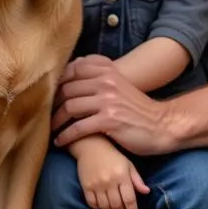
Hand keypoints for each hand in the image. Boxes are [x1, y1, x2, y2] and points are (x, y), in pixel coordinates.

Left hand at [53, 54, 174, 155]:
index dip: (57, 84)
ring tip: (51, 129)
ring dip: (56, 121)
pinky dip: (66, 136)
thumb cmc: (136, 108)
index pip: (72, 71)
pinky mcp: (109, 120)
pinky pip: (79, 127)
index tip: (50, 97)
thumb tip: (71, 67)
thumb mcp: (119, 83)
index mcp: (107, 71)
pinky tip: (61, 142)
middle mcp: (106, 82)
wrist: (162, 125)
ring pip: (70, 108)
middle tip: (46, 115)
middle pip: (67, 89)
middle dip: (53, 104)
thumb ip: (99, 75)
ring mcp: (108, 101)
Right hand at [72, 136, 148, 208]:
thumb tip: (147, 192)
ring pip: (105, 207)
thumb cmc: (113, 156)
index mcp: (122, 176)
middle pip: (117, 206)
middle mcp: (109, 181)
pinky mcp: (86, 186)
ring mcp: (96, 184)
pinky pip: (92, 203)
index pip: (129, 200)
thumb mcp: (128, 164)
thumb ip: (137, 179)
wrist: (91, 145)